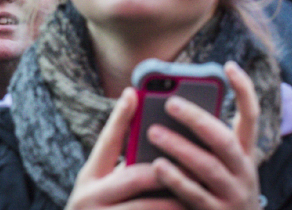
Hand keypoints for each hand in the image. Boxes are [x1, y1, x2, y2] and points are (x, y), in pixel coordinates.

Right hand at [66, 88, 184, 209]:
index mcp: (89, 177)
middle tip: (196, 158)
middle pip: (136, 176)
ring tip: (202, 191)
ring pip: (150, 206)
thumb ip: (122, 167)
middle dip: (169, 168)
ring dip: (179, 199)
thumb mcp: (100, 186)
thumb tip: (149, 132)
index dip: (120, 117)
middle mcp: (90, 197)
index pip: (106, 141)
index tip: (134, 93)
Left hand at [148, 62, 261, 209]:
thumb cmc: (215, 188)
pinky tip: (157, 166)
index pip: (251, 117)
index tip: (229, 66)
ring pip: (208, 166)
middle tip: (170, 102)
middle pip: (224, 140)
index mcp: (243, 153)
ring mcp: (233, 194)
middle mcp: (243, 172)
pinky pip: (195, 194)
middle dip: (198, 119)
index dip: (244, 91)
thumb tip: (170, 103)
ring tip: (153, 131)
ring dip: (180, 147)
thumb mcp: (218, 162)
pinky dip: (176, 179)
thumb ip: (202, 139)